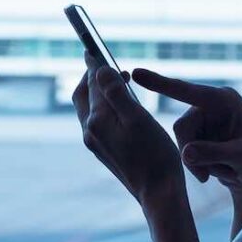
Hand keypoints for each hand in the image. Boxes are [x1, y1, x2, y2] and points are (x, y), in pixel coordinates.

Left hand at [72, 64, 183, 208]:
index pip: (90, 83)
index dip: (93, 63)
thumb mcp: (138, 118)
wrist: (158, 193)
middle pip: (83, 96)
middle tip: (108, 64)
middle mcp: (90, 132)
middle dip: (92, 77)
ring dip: (101, 92)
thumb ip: (116, 92)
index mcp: (96, 121)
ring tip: (121, 82)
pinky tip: (123, 108)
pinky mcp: (104, 151)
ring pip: (90, 109)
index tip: (93, 48)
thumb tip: (99, 70)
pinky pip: (98, 122)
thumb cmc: (154, 155)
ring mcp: (95, 143)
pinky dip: (106, 108)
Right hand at [130, 68, 241, 214]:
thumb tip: (186, 153)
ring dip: (195, 161)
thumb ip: (214, 153)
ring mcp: (204, 117)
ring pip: (180, 140)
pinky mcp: (198, 131)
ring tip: (218, 171)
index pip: (187, 91)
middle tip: (206, 176)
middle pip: (181, 126)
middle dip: (191, 153)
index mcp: (224, 100)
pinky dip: (195, 164)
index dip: (161, 84)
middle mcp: (211, 104)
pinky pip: (183, 148)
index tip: (136, 73)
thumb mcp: (241, 158)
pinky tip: (213, 170)